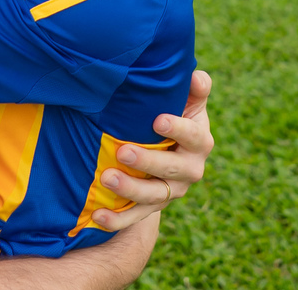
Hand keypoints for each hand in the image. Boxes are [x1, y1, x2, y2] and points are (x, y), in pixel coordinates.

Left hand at [93, 70, 212, 229]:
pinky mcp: (151, 208)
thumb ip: (194, 89)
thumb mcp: (187, 102)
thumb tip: (195, 76)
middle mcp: (190, 170)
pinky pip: (134, 217)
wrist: (168, 150)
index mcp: (200, 142)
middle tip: (122, 151)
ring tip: (106, 178)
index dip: (178, 129)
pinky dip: (116, 220)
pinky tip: (97, 216)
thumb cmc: (175, 116)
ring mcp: (171, 192)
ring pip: (153, 196)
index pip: (194, 136)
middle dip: (147, 162)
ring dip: (129, 190)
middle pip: (171, 170)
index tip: (158, 121)